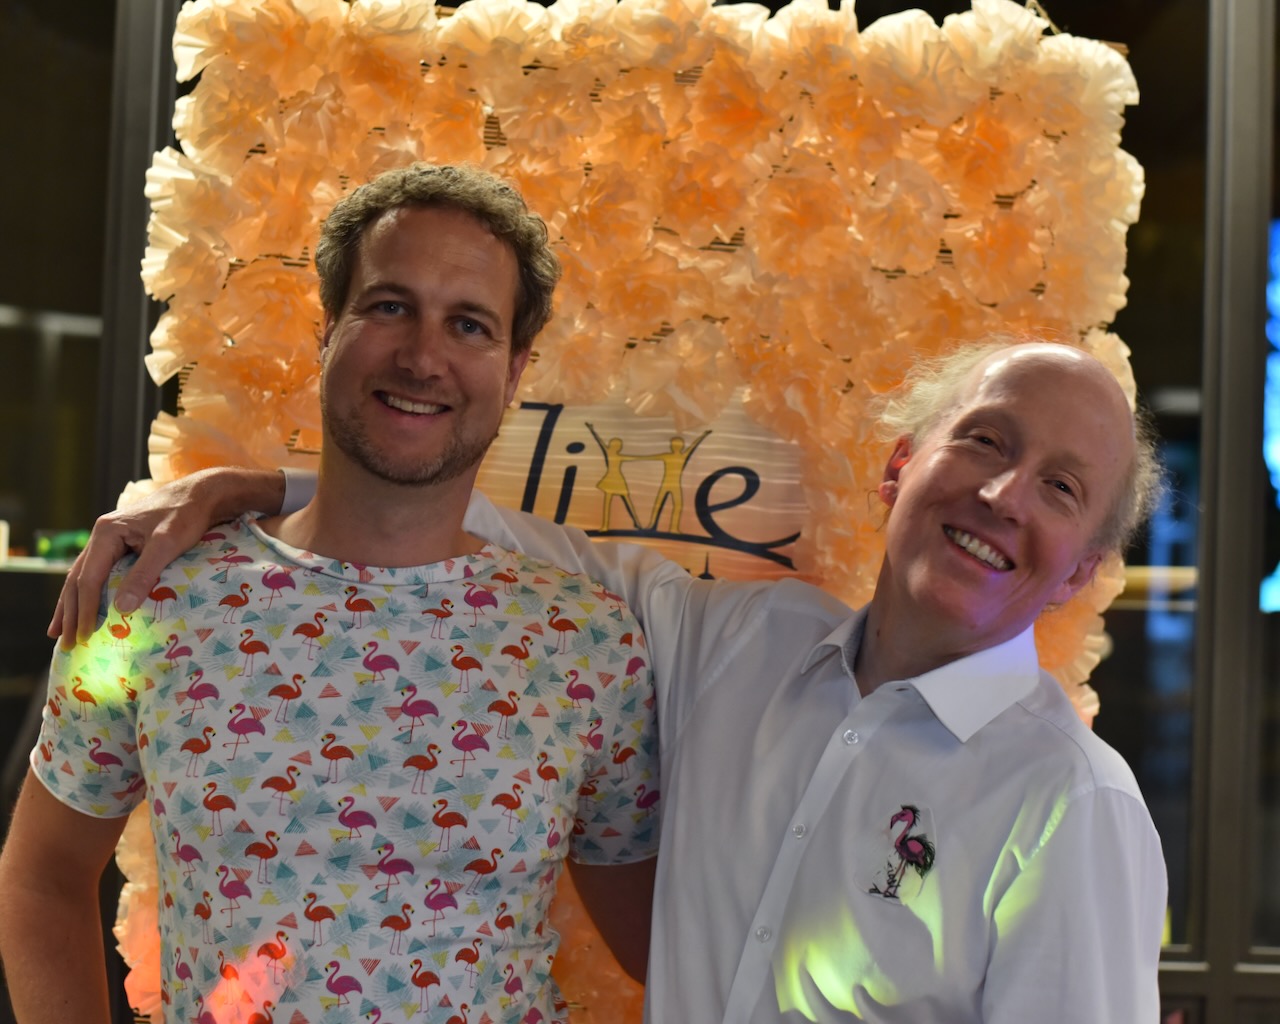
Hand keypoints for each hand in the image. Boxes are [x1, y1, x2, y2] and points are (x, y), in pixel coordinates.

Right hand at [49, 467, 284, 647]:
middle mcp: (102, 535)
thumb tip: (121, 608)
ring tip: (59, 631)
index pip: (89, 579)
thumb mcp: (167, 544)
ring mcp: (109, 539)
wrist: (200, 494)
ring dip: (71, 605)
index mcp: (107, 533)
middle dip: (70, 612)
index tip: (84, 636)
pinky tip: (81, 607)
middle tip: (64, 642)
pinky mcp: (121, 544)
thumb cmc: (186, 516)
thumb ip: (144, 574)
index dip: (85, 610)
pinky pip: (96, 572)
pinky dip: (87, 593)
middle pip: (78, 579)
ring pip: (82, 576)